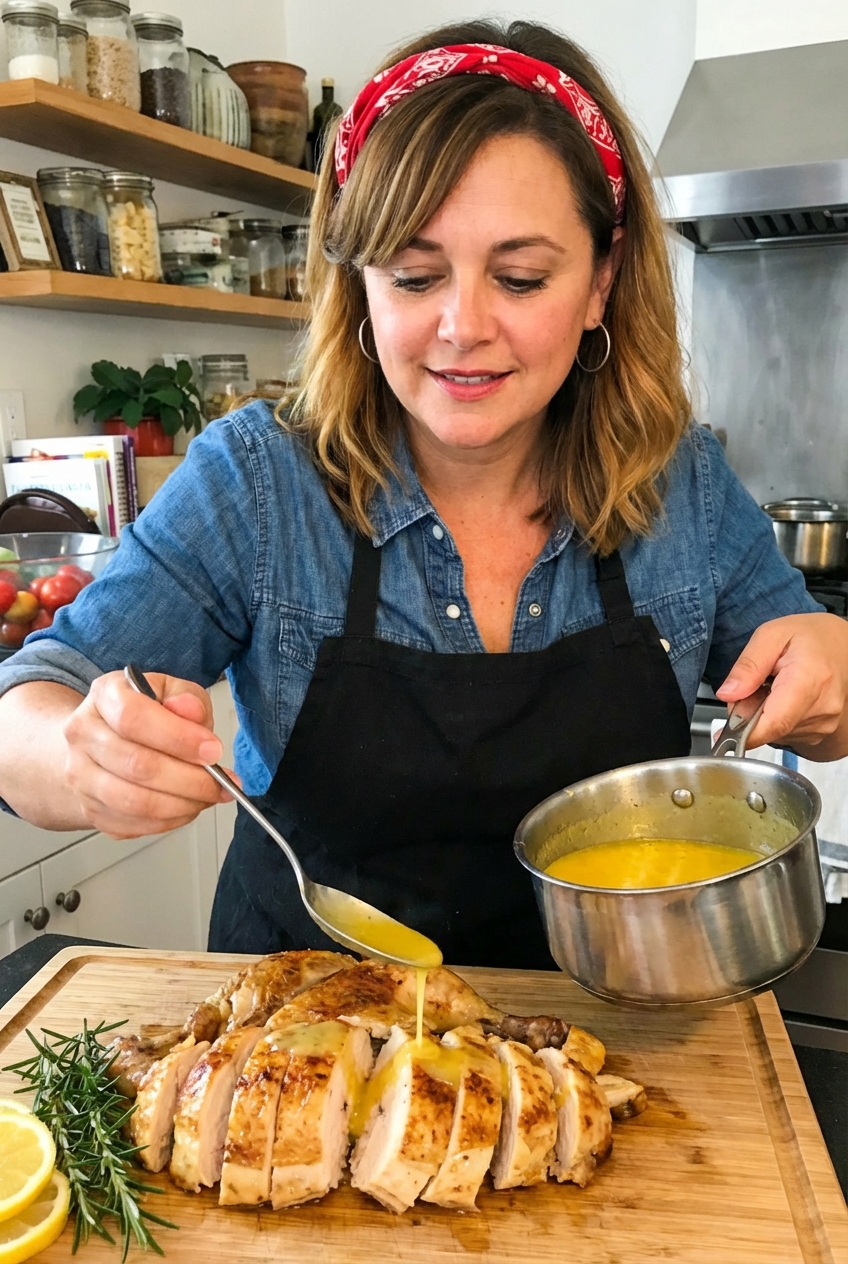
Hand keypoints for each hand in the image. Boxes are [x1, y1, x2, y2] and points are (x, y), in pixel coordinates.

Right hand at [63, 670, 235, 837]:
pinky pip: (133, 824)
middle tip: (220, 782)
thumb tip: (190, 711)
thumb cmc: (145, 715)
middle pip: (137, 765)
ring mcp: (81, 775)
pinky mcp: (89, 808)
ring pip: (135, 802)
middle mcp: (84, 735)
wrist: (104, 739)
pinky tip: (186, 807)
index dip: (178, 738)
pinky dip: (169, 821)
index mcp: (104, 696)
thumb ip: (188, 699)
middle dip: (190, 779)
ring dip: (182, 804)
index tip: (212, 751)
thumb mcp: (172, 691)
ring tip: (207, 796)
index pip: (133, 718)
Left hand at [716, 613, 847, 758]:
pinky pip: (786, 734)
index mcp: (809, 680)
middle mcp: (822, 707)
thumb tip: (728, 694)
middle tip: (753, 687)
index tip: (723, 732)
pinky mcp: (822, 732)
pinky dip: (777, 719)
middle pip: (770, 728)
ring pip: (776, 733)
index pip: (774, 722)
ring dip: (764, 716)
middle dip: (749, 715)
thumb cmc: (810, 637)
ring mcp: (824, 723)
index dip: (743, 732)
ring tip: (774, 689)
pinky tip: (785, 699)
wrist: (843, 646)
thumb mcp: (771, 635)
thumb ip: (748, 665)